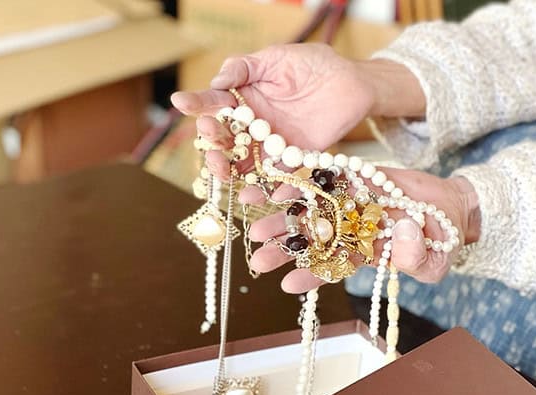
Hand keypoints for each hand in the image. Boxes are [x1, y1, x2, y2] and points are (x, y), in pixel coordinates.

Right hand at [171, 43, 424, 176]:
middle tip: (211, 145)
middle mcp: (251, 124)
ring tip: (224, 175)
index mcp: (242, 98)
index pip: (213, 104)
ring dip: (230, 171)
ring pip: (243, 162)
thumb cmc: (313, 63)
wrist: (353, 82)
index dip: (197, 104)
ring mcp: (270, 144)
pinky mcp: (293, 158)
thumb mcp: (274, 58)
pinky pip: (276, 176)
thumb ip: (243, 68)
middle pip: (223, 140)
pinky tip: (253, 194)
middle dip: (212, 146)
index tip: (182, 103)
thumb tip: (216, 82)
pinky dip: (264, 187)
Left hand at [243, 169, 479, 293]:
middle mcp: (350, 229)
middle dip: (285, 246)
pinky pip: (325, 175)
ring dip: (283, 212)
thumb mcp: (437, 259)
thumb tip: (403, 237)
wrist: (451, 205)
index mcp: (365, 253)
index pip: (333, 268)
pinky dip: (303, 177)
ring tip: (254, 218)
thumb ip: (419, 260)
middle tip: (257, 254)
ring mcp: (350, 202)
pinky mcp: (354, 176)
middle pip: (313, 239)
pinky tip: (277, 181)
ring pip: (311, 207)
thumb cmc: (442, 241)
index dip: (312, 276)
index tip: (287, 284)